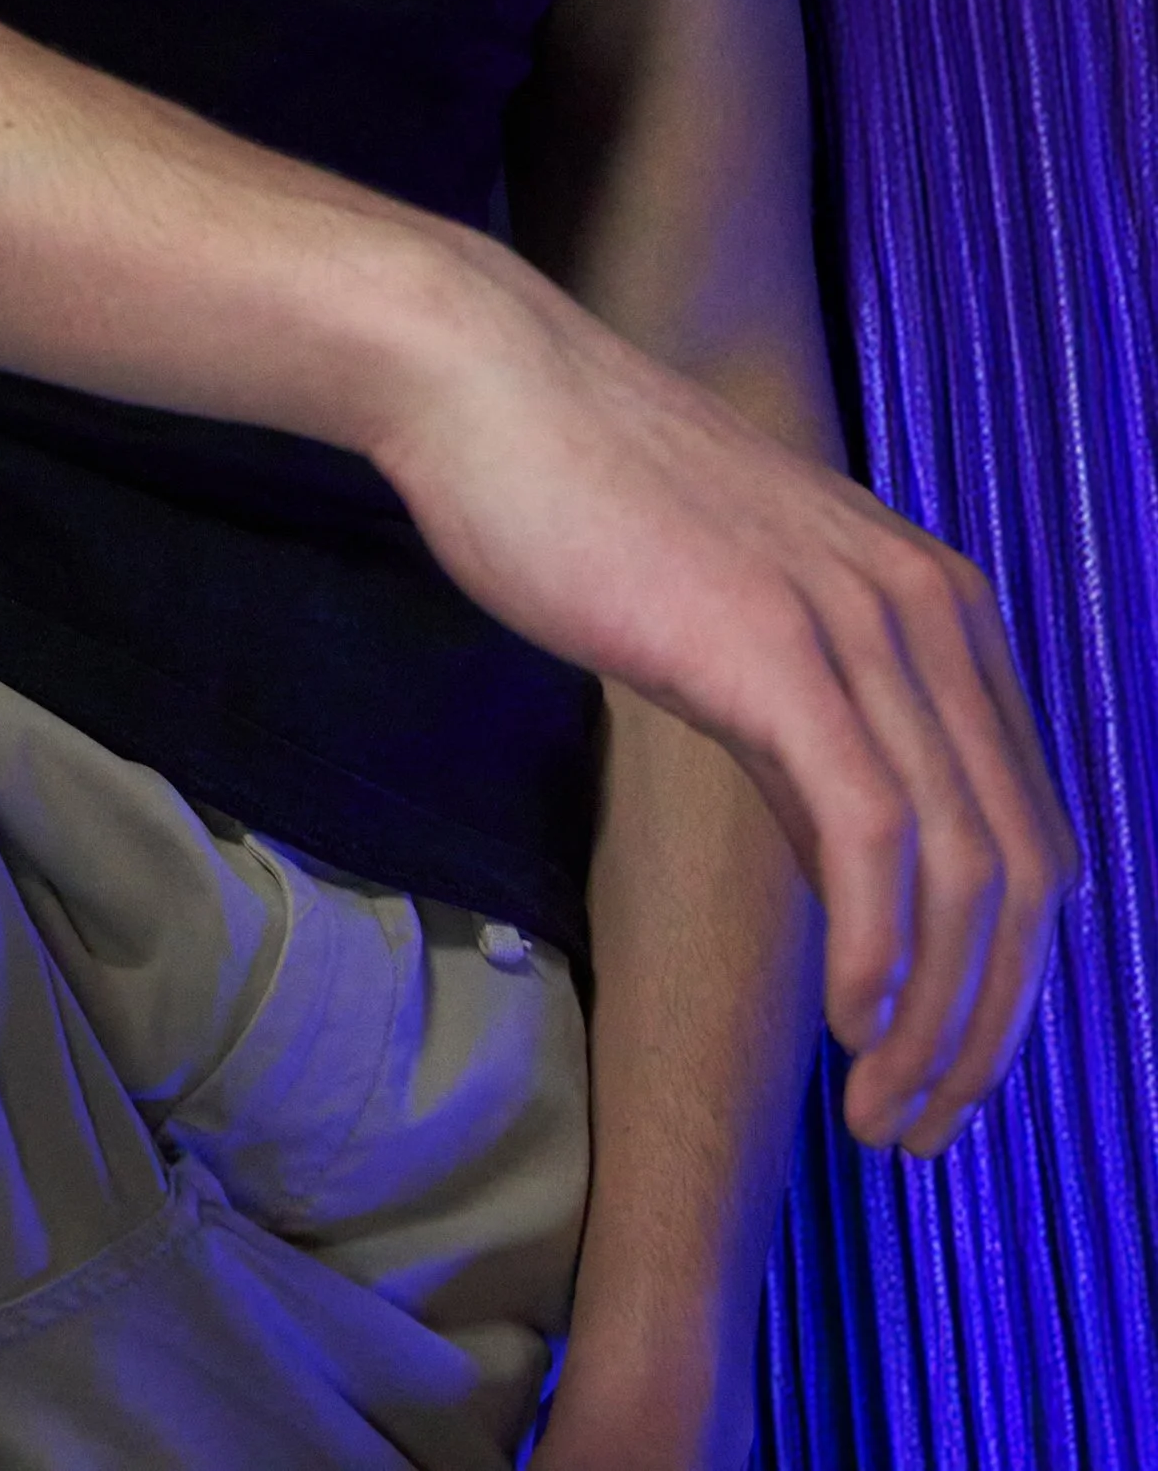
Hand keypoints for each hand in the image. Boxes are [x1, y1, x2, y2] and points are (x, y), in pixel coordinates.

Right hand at [367, 230, 1077, 1155]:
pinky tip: (851, 1020)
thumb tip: (858, 878)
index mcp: (936, 600)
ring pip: (972, 868)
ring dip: (940, 1021)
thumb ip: (817, 739)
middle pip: (1029, 867)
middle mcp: (930, 607)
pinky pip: (875, 833)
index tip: (937, 1069)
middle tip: (917, 1129)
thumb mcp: (739, 619)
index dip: (1005, 975)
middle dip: (989, 1026)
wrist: (489, 388)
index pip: (1028, 827)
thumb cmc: (585, 498)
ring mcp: (859, 621)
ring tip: (883, 1113)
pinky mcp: (776, 645)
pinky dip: (882, 950)